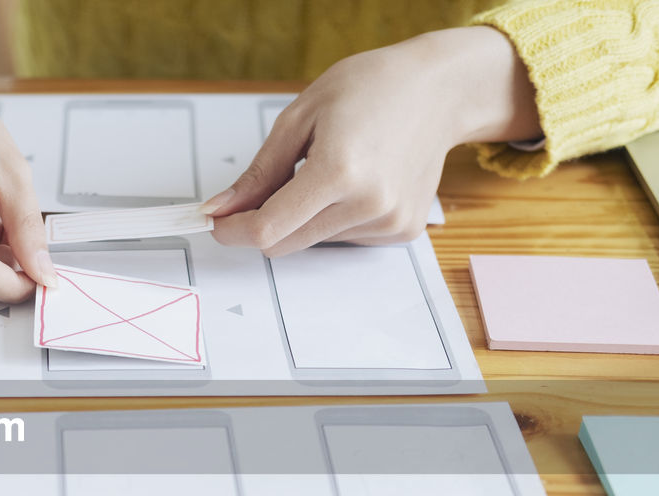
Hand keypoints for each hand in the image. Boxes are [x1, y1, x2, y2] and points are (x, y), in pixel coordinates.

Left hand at [203, 27, 540, 255]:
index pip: (267, 229)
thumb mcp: (301, 116)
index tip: (218, 222)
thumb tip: (220, 209)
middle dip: (263, 224)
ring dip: (303, 217)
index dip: (233, 230)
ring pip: (312, 242)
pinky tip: (357, 182)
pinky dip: (334, 218)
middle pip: (285, 243)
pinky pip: (344, 238)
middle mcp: (368, 204)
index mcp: (339, 170)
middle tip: (263, 190)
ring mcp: (389, 222)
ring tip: (331, 169)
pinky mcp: (403, 231)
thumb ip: (258, 173)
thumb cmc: (371, 89)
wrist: (441, 91)